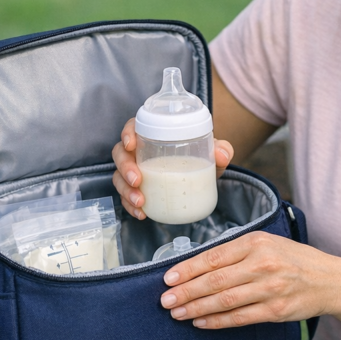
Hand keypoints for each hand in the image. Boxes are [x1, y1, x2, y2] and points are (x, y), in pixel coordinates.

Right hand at [112, 117, 233, 219]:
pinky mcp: (136, 189)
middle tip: (137, 180)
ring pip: (119, 177)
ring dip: (126, 190)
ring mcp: (135, 171)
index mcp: (152, 133)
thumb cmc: (200, 157)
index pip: (133, 126)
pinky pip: (126, 197)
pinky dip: (130, 206)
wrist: (200, 178)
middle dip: (125, 167)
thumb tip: (221, 155)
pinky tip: (141, 213)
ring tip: (140, 201)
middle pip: (120, 154)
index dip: (127, 133)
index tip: (131, 144)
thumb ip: (221, 149)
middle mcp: (139, 151)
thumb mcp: (212, 151)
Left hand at [158, 231, 340, 327]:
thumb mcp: (267, 243)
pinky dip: (217, 322)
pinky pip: (239, 318)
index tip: (168, 278)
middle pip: (215, 280)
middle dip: (186, 291)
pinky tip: (200, 322)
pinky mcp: (276, 310)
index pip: (214, 257)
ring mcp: (270, 289)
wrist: (330, 280)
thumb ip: (237, 250)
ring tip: (177, 313)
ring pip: (224, 301)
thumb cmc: (294, 259)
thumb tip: (198, 263)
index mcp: (256, 243)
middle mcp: (262, 264)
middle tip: (165, 300)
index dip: (188, 269)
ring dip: (196, 308)